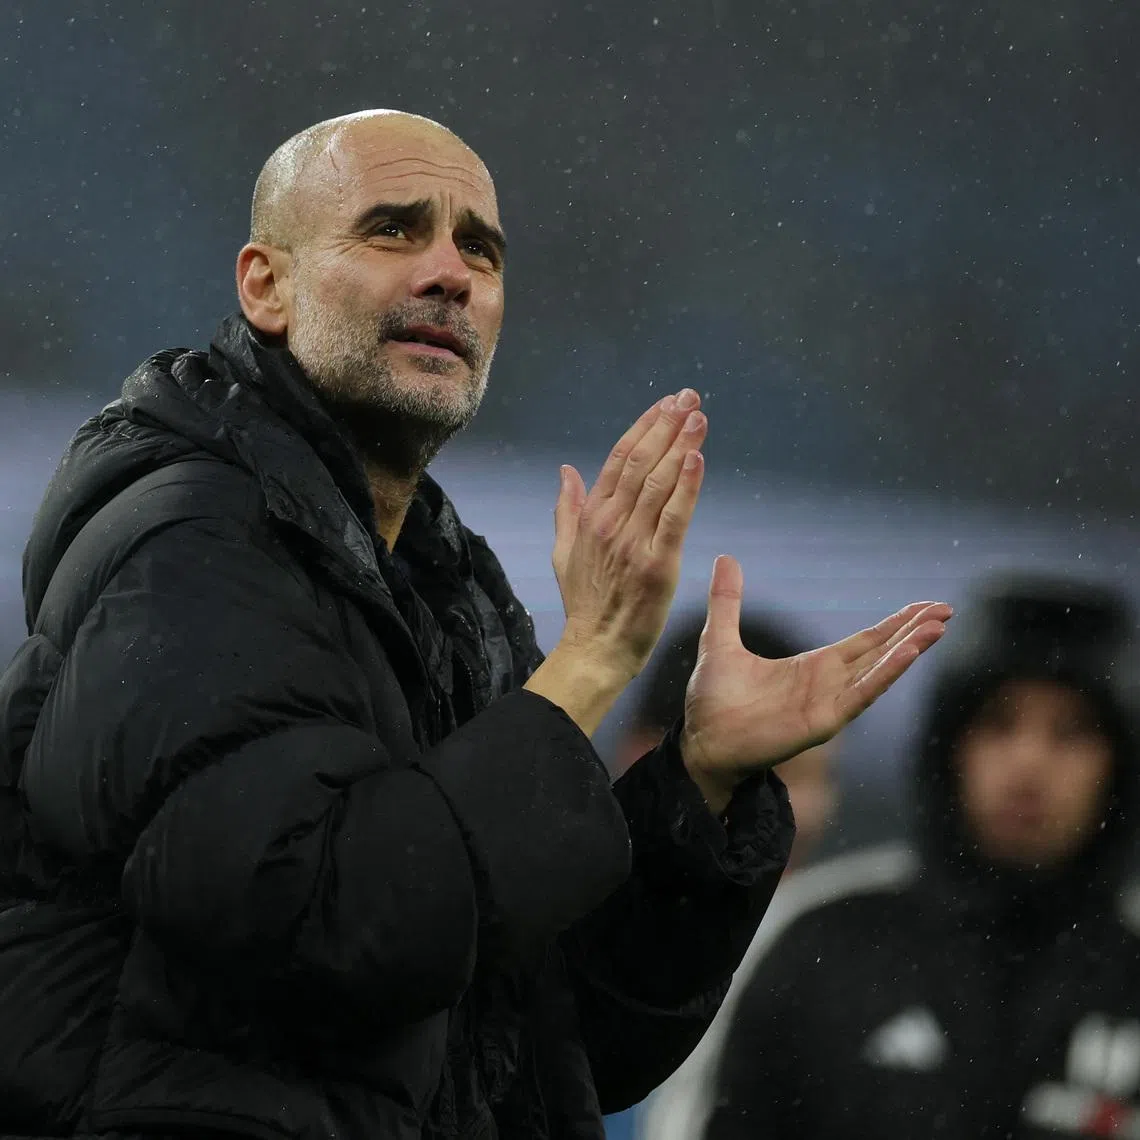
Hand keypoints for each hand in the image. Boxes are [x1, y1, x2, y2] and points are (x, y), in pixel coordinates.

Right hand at [551, 388, 707, 684]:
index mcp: (593, 516)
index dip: (644, 427)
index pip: (620, 459)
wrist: (595, 648)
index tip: (666, 404)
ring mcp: (634, 542)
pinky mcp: (657, 564)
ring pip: (659, 482)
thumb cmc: (584, 603)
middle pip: (642, 462)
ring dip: (681, 446)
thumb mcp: (564, 551)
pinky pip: (674, 517)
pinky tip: (697, 459)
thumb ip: (567, 508)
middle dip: (667, 426)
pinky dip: (687, 486)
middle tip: (690, 398)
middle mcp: (612, 522)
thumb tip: (566, 471)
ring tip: (699, 416)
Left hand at [681, 555, 952, 812]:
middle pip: (881, 652)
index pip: (864, 642)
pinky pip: (861, 694)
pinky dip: (886, 673)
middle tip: (947, 609)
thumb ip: (727, 601)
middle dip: (913, 631)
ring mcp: (829, 704)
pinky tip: (908, 653)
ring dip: (909, 649)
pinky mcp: (823, 722)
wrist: (701, 742)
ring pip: (878, 671)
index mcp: (812, 668)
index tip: (924, 606)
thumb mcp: (720, 639)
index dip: (895, 624)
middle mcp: (828, 685)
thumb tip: (725, 558)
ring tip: (938, 626)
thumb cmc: (712, 701)